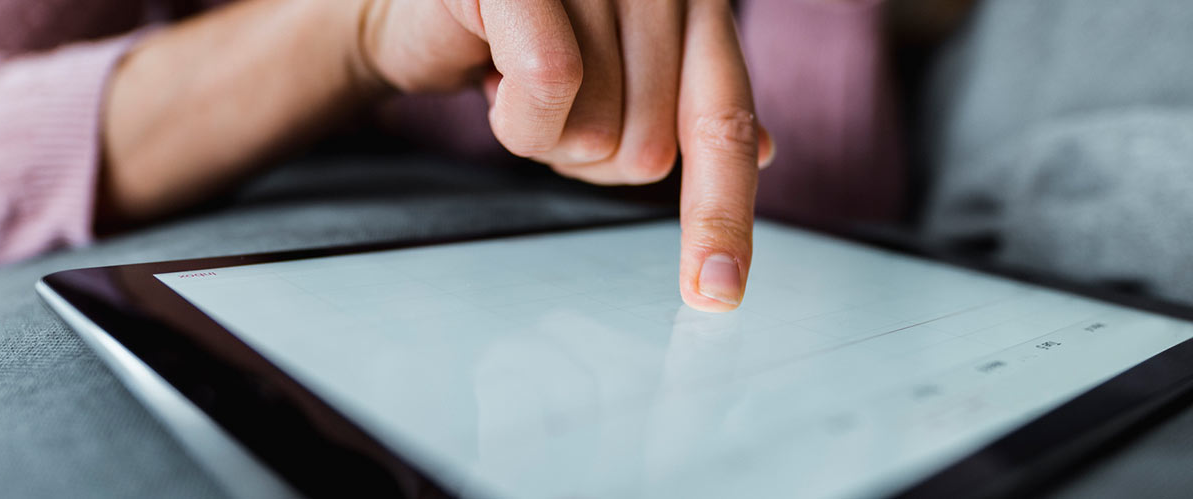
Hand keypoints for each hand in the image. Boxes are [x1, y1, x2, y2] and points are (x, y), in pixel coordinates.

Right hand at [360, 0, 774, 311]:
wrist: (426, 8)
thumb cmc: (520, 39)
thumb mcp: (612, 74)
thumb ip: (684, 104)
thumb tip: (766, 151)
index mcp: (696, 8)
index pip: (726, 125)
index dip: (722, 214)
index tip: (717, 295)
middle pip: (648, 151)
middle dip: (585, 157)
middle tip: (547, 108)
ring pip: (594, 130)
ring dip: (538, 136)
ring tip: (511, 84)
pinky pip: (548, 80)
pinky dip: (514, 112)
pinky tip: (489, 80)